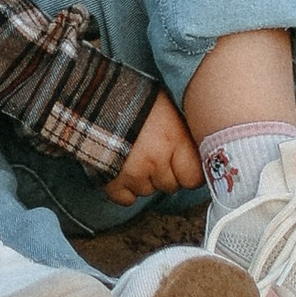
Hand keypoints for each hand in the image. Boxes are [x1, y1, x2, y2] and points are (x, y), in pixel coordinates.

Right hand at [106, 90, 205, 205]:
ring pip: (148, 192)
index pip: (194, 178)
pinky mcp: (112, 181)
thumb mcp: (167, 107)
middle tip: (152, 153)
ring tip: (133, 155)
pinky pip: (126, 200)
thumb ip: (183, 133)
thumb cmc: (133, 98)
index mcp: (174, 140)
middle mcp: (157, 160)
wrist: (94, 96)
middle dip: (164, 173)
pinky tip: (121, 169)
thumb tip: (201, 147)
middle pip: (171, 186)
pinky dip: (124, 189)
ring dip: (143, 179)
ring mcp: (134, 173)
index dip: (188, 171)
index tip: (182, 165)